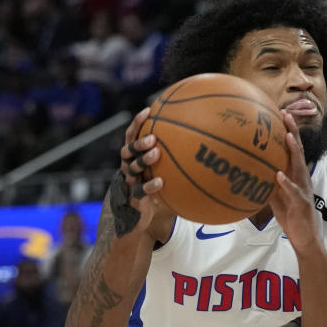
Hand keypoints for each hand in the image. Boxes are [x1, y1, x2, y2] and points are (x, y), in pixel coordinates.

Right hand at [116, 107, 163, 234]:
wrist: (136, 215)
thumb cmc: (153, 186)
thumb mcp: (162, 171)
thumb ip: (174, 157)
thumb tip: (199, 140)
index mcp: (132, 156)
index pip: (131, 136)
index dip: (137, 123)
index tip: (149, 111)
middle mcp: (128, 166)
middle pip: (129, 150)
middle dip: (140, 142)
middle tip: (153, 137)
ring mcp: (129, 181)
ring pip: (133, 168)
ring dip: (144, 159)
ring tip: (156, 153)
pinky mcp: (133, 197)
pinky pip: (140, 190)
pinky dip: (149, 186)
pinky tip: (161, 182)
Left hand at [269, 116, 322, 252]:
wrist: (305, 239)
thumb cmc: (291, 217)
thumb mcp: (276, 197)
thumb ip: (267, 182)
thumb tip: (249, 171)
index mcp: (296, 176)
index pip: (293, 150)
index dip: (288, 132)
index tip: (280, 114)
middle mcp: (302, 179)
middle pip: (298, 151)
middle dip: (293, 132)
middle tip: (285, 114)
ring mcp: (304, 190)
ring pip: (299, 167)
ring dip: (294, 151)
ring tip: (287, 136)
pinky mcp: (302, 203)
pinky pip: (294, 191)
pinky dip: (286, 183)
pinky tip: (279, 175)